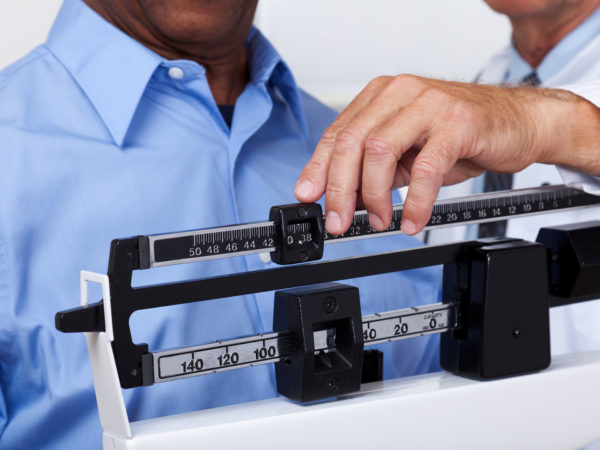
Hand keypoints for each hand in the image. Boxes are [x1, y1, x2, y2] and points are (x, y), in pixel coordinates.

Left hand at [294, 74, 595, 234]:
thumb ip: (376, 171)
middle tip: (338, 221)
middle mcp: (400, 93)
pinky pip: (424, 169)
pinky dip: (414, 202)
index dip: (318, 169)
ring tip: (380, 221)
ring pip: (379, 152)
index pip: (338, 134)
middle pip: (352, 143)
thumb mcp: (409, 152)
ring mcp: (428, 104)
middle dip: (339, 189)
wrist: (520, 122)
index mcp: (382, 96)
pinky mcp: (456, 123)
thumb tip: (345, 200)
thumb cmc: (461, 135)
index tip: (308, 197)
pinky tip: (412, 221)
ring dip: (374, 196)